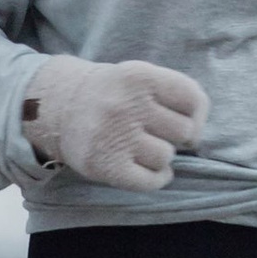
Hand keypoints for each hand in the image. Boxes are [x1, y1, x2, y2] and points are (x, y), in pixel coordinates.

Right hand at [22, 55, 207, 191]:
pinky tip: (146, 169)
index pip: (193, 98)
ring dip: (161, 156)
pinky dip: (156, 178)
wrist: (58, 107)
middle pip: (184, 131)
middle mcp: (127, 105)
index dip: (197, 113)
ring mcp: (115, 136)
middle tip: (157, 132)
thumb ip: (173, 93)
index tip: (184, 117)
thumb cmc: (113, 94)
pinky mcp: (105, 166)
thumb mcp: (139, 76)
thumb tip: (198, 134)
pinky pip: (151, 181)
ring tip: (143, 147)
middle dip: (176, 135)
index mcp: (139, 76)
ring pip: (167, 157)